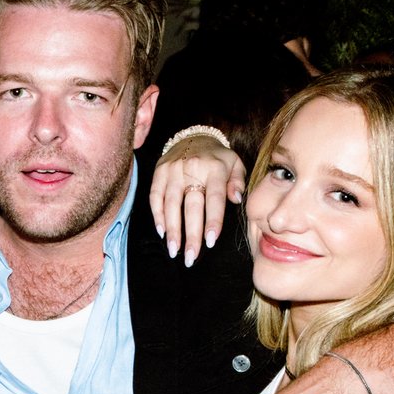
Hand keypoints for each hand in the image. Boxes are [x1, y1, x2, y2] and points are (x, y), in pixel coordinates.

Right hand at [148, 131, 245, 265]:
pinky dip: (157, 215)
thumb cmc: (218, 158)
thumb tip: (236, 199)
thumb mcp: (235, 164)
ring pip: (170, 204)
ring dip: (172, 230)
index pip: (214, 198)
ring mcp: (173, 170)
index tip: (211, 241)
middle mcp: (192, 168)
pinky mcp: (159, 172)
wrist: (194, 137)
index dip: (213, 221)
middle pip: (191, 206)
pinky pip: (155, 196)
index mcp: (215, 168)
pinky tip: (162, 232)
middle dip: (190, 234)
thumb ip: (238, 182)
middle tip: (191, 257)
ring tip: (174, 250)